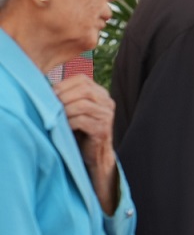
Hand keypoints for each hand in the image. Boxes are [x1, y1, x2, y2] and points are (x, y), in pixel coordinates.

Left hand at [55, 75, 118, 211]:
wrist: (94, 155)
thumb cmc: (80, 130)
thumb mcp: (74, 109)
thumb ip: (67, 96)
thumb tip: (44, 86)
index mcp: (101, 94)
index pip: (82, 79)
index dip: (63, 85)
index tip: (50, 94)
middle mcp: (108, 102)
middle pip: (84, 89)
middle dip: (63, 96)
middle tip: (51, 106)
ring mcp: (107, 116)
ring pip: (83, 104)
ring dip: (65, 110)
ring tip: (57, 117)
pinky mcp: (103, 130)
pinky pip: (82, 120)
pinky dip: (69, 122)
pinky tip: (64, 128)